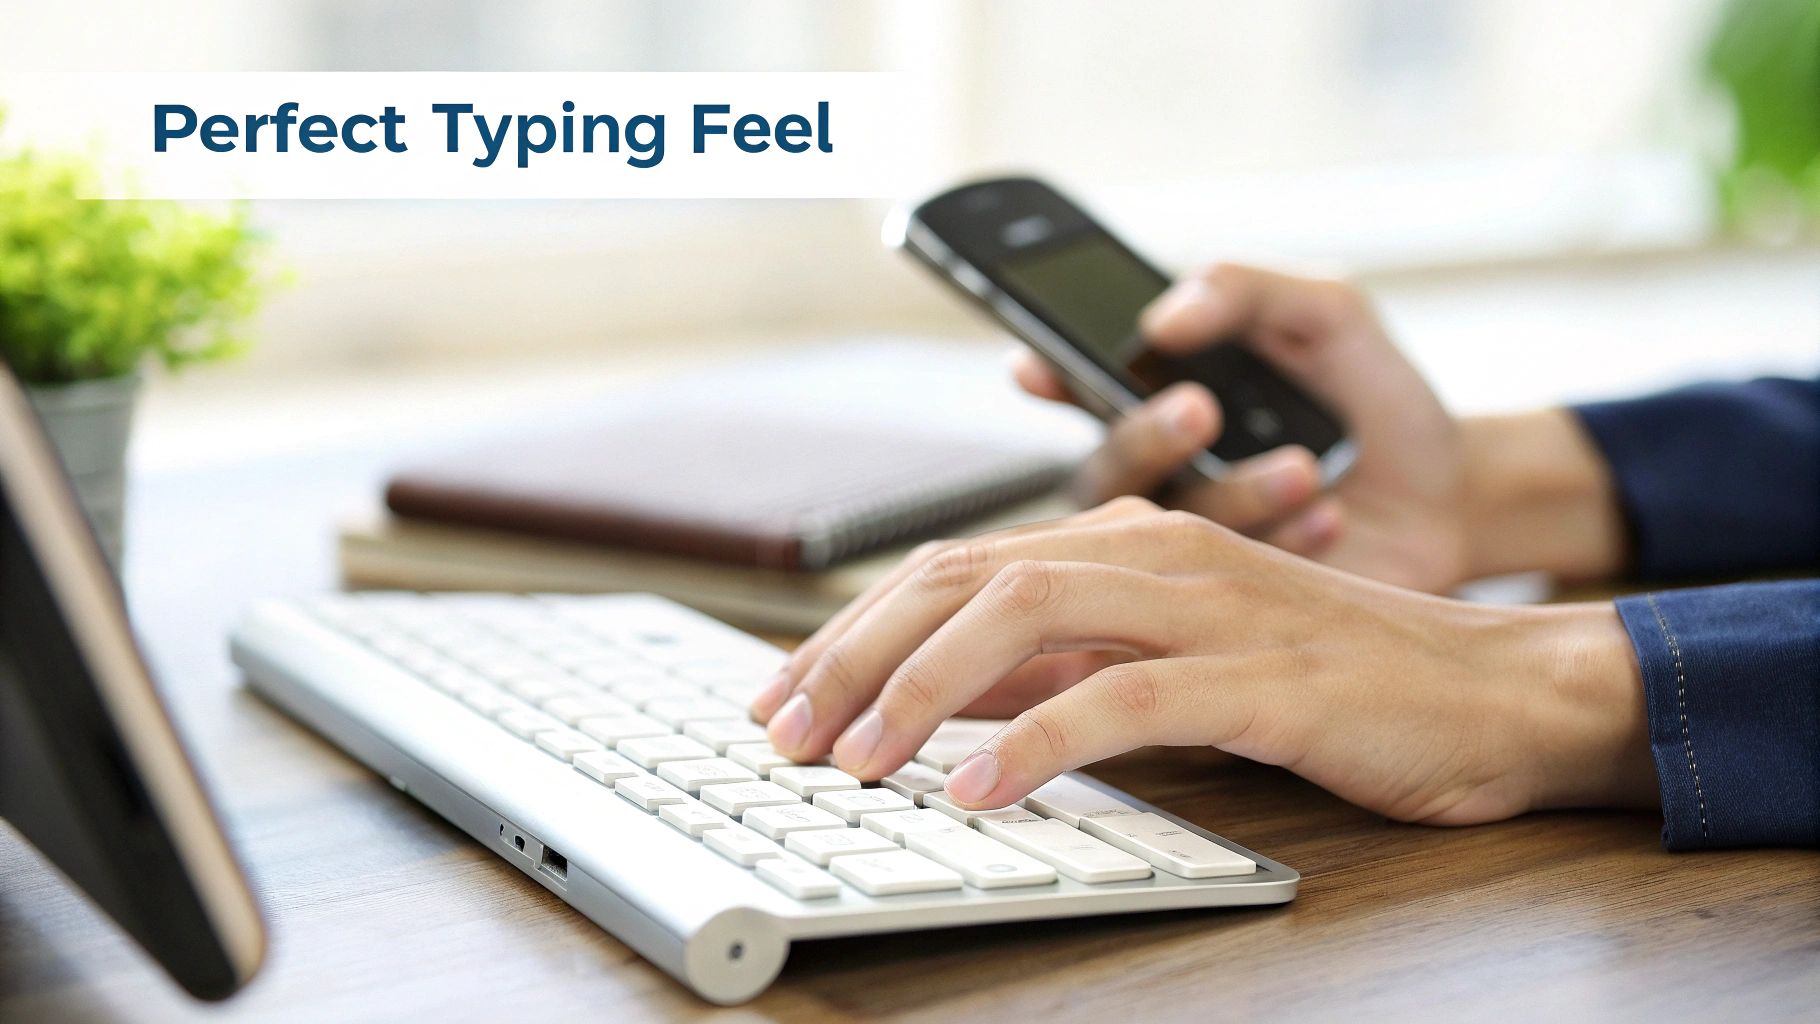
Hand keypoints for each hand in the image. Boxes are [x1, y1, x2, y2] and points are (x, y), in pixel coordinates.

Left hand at [750, 498, 1656, 822]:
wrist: (1496, 689)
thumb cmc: (1334, 680)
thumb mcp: (1173, 665)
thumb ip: (1066, 667)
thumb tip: (946, 699)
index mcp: (1131, 540)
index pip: (956, 566)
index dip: (854, 628)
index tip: (783, 694)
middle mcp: (1158, 550)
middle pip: (966, 575)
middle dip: (854, 651)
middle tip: (781, 729)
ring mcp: (1212, 603)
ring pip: (1028, 613)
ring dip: (919, 686)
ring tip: (849, 757)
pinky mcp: (1263, 672)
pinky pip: (1124, 695)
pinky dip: (1036, 739)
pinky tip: (973, 786)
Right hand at [1013, 263, 1469, 591]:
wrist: (1455, 493)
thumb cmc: (1375, 398)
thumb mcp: (1328, 314)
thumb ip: (1247, 290)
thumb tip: (1163, 318)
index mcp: (1159, 398)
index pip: (1079, 384)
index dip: (1048, 375)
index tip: (1037, 365)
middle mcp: (1158, 477)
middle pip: (1103, 467)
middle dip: (1146, 435)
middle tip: (1203, 408)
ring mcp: (1189, 547)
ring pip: (1165, 529)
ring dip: (1237, 491)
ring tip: (1305, 466)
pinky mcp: (1234, 603)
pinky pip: (1226, 581)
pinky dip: (1284, 540)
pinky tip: (1332, 517)